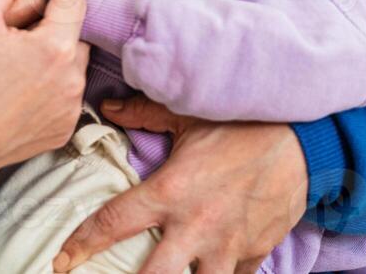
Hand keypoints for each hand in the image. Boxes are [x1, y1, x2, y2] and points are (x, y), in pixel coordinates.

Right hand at [0, 0, 89, 172]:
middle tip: (27, 23)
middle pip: (75, 35)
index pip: (74, 1)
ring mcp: (69, 109)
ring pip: (71, 67)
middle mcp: (71, 80)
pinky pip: (64, 96)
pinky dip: (50, 85)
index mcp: (55, 48)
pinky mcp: (62, 130)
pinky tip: (23, 86)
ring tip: (22, 57)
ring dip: (54, 55)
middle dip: (56, 23)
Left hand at [52, 96, 308, 273]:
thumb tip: (108, 108)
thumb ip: (145, 113)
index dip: (81, 245)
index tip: (60, 261)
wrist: (304, 140)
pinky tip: (209, 272)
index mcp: (171, 191)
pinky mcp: (254, 253)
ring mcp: (227, 245)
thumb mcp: (190, 114)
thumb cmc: (243, 124)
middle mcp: (196, 226)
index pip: (113, 223)